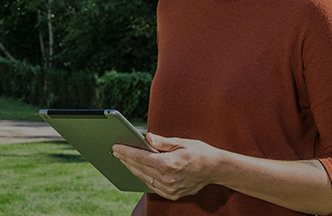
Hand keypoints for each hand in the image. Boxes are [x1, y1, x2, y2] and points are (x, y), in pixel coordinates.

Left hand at [113, 134, 228, 200]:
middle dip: (126, 159)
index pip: (140, 157)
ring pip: (144, 179)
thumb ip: (162, 142)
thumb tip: (146, 137)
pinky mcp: (172, 194)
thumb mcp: (181, 142)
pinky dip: (144, 178)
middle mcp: (167, 179)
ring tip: (124, 160)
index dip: (126, 151)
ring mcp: (170, 189)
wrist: (216, 169)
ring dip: (133, 169)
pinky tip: (138, 171)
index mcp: (168, 164)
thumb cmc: (199, 152)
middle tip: (116, 152)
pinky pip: (153, 187)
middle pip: (139, 168)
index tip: (116, 147)